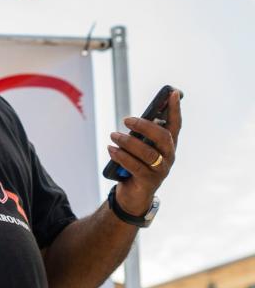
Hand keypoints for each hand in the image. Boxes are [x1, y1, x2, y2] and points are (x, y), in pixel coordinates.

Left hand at [108, 91, 182, 215]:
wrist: (134, 194)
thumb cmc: (137, 166)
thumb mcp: (141, 148)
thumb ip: (142, 136)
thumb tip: (134, 120)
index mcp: (169, 146)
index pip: (175, 125)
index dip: (175, 109)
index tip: (174, 93)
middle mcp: (169, 156)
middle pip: (162, 137)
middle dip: (144, 125)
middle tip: (126, 119)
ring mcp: (161, 170)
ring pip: (147, 152)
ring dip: (128, 141)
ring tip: (113, 135)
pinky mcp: (149, 181)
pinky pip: (135, 166)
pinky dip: (121, 156)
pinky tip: (111, 149)